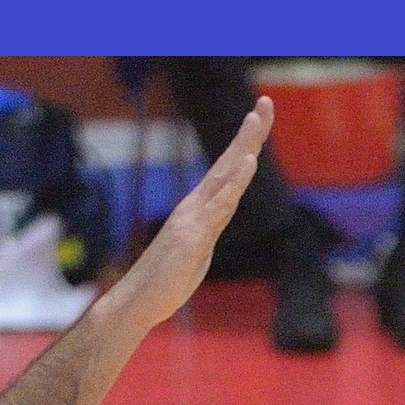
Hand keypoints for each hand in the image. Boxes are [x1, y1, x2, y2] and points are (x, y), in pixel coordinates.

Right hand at [99, 97, 273, 335]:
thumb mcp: (196, 252)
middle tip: (265, 103)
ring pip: (224, 176)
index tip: (259, 118)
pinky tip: (247, 162)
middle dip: (249, 133)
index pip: (228, 172)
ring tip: (255, 119)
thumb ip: (206, 233)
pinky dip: (235, 182)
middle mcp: (196, 206)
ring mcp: (193, 217)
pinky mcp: (193, 234)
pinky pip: (219, 204)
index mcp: (200, 209)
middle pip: (228, 163)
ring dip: (241, 147)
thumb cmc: (167, 280)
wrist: (139, 301)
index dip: (245, 145)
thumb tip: (213, 224)